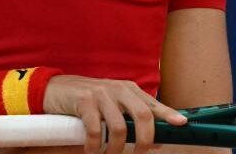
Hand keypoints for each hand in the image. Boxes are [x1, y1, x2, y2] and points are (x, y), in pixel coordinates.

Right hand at [43, 75, 186, 153]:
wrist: (53, 88)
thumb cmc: (86, 100)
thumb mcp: (112, 105)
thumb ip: (132, 119)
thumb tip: (155, 142)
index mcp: (128, 89)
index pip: (152, 104)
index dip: (168, 114)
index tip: (181, 124)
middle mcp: (118, 89)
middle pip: (142, 116)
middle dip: (144, 141)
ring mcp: (101, 94)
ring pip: (120, 128)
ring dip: (115, 149)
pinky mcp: (84, 101)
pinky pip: (95, 130)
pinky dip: (94, 146)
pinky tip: (91, 151)